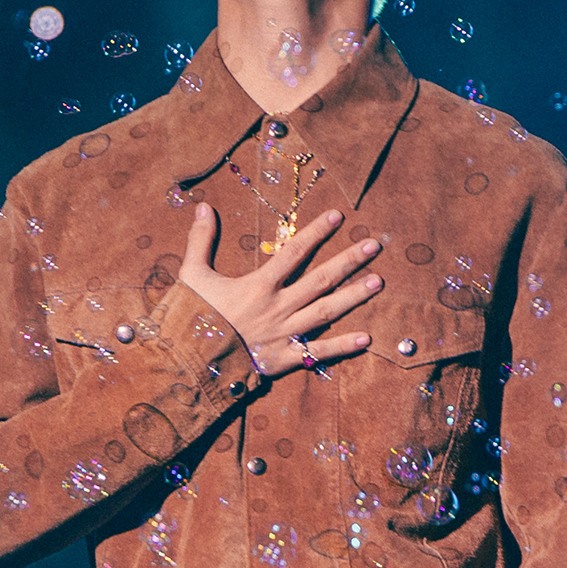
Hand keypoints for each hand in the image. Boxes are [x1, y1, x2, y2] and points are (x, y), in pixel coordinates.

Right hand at [176, 199, 382, 376]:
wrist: (188, 362)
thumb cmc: (189, 318)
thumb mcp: (191, 274)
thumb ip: (200, 239)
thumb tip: (203, 205)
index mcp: (259, 285)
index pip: (294, 252)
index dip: (316, 232)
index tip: (338, 216)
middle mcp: (278, 306)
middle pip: (320, 279)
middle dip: (349, 260)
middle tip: (374, 245)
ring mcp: (284, 333)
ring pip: (326, 311)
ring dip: (353, 296)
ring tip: (377, 282)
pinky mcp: (284, 359)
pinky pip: (318, 352)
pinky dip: (342, 346)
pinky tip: (366, 337)